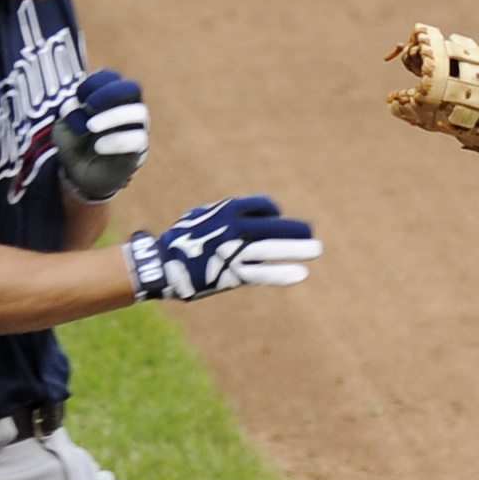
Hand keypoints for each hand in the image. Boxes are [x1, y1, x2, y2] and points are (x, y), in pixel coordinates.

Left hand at [53, 69, 148, 201]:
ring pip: (139, 113)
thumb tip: (79, 107)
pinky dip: (116, 141)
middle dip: (110, 92)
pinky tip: (98, 147)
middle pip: (132, 88)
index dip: (95, 82)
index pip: (112, 78)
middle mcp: (127, 110)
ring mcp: (136, 130)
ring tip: (91, 127)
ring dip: (113, 116)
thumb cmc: (74, 145)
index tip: (78, 97)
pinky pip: (137, 140)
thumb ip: (69, 112)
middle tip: (90, 105)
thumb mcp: (63, 125)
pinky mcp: (138, 151)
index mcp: (109, 98)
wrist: (80, 176)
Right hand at [125, 196, 320, 301]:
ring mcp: (234, 251)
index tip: (277, 220)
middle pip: (273, 226)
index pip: (263, 206)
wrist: (163, 264)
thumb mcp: (204, 215)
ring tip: (316, 249)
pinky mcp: (232, 273)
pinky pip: (262, 273)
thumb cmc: (184, 238)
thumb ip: (228, 213)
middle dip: (295, 229)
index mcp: (227, 210)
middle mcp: (234, 228)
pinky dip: (282, 272)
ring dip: (296, 249)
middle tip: (311, 232)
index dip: (273, 212)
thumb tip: (252, 213)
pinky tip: (300, 273)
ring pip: (271, 248)